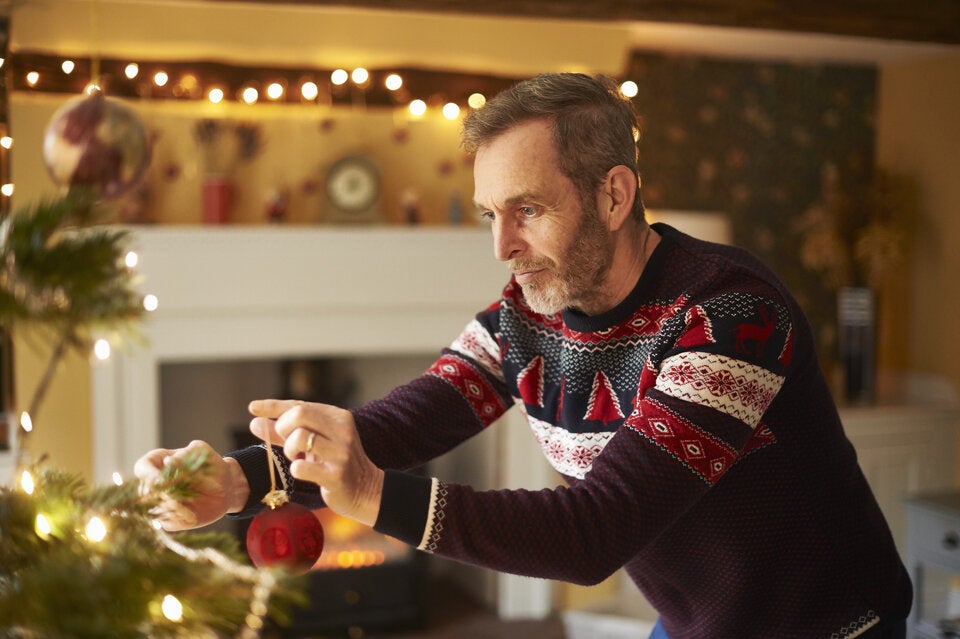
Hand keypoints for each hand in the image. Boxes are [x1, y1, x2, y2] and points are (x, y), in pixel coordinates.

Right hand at [133, 440, 249, 530]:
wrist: (226, 486)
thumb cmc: (211, 464)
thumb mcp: (202, 452)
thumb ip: (185, 453)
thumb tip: (167, 461)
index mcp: (157, 463)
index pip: (141, 468)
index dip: (148, 474)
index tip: (161, 479)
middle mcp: (154, 485)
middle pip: (145, 492)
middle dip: (159, 494)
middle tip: (175, 496)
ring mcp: (161, 504)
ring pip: (154, 510)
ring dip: (169, 509)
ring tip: (188, 506)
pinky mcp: (171, 520)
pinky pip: (167, 524)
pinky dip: (178, 520)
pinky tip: (192, 515)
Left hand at [248, 399, 383, 526]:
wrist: (366, 491)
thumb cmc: (335, 464)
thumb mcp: (313, 444)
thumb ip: (285, 433)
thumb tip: (254, 422)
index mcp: (338, 417)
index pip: (300, 404)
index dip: (273, 406)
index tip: (253, 407)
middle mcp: (342, 430)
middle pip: (299, 414)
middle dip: (283, 428)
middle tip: (287, 443)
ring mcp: (341, 452)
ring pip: (300, 437)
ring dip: (289, 449)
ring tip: (296, 458)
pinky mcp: (336, 474)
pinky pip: (302, 467)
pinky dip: (295, 469)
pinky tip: (302, 471)